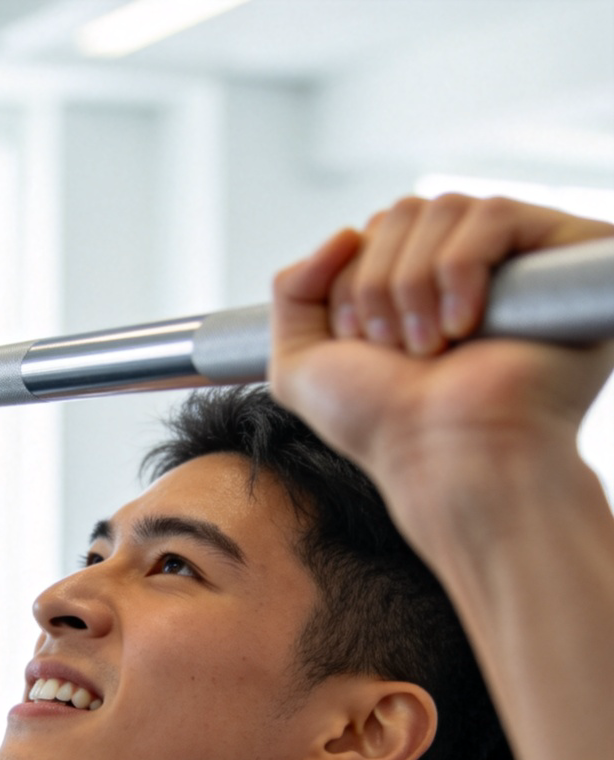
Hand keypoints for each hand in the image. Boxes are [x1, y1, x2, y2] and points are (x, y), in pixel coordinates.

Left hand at [267, 195, 613, 542]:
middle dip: (378, 283)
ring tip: (431, 347)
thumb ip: (292, 290)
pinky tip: (465, 327)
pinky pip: (492, 216)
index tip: (359, 342)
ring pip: (443, 209)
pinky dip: (459, 271)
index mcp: (413, 288)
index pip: (374, 230)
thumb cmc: (381, 422)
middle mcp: (467, 271)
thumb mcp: (299, 362)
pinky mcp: (561, 256)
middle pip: (403, 212)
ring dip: (413, 285)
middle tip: (395, 348)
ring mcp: (517, 262)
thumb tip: (346, 231)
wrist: (445, 455)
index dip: (352, 280)